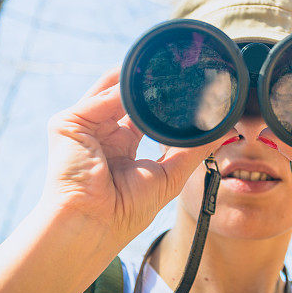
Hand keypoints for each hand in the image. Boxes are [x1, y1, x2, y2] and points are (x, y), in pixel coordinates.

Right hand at [42, 66, 238, 246]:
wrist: (94, 224)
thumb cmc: (126, 210)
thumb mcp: (170, 174)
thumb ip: (194, 149)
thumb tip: (223, 132)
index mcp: (120, 147)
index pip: (141, 113)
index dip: (162, 100)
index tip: (188, 87)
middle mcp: (101, 134)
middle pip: (125, 96)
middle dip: (148, 84)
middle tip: (177, 68)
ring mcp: (83, 127)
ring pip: (112, 91)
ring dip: (137, 81)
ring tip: (164, 68)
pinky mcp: (67, 124)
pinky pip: (99, 98)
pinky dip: (120, 90)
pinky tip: (141, 86)